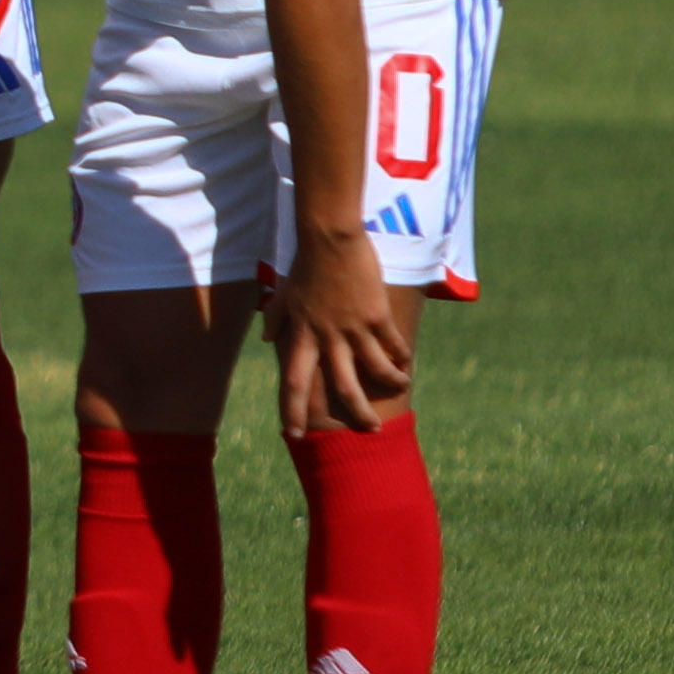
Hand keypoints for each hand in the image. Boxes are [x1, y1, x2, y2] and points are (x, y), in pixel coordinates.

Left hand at [268, 227, 413, 435]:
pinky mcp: (376, 315)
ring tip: (400, 386)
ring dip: (391, 382)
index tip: (294, 435)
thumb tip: (267, 340)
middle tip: (371, 430)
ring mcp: (353, 327)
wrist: (328, 238)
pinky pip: (392, 344)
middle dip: (358, 413)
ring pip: (375, 369)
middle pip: (342, 387)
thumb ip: (275, 319)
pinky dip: (401, 356)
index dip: (293, 410)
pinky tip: (406, 362)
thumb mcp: (282, 294)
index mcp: (301, 336)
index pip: (292, 382)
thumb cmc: (303, 265)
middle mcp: (326, 337)